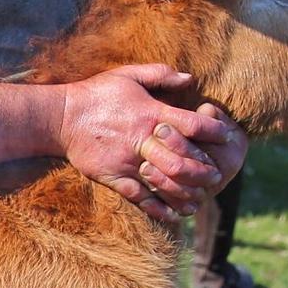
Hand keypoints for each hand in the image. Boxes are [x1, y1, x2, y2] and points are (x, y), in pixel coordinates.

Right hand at [57, 65, 240, 223]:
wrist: (59, 117)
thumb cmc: (96, 93)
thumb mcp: (128, 75)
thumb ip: (161, 74)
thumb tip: (190, 78)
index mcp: (151, 112)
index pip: (194, 124)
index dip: (216, 132)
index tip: (227, 137)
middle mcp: (142, 138)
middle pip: (183, 159)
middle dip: (204, 169)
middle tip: (216, 175)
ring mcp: (127, 160)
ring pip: (164, 181)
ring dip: (186, 191)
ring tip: (199, 197)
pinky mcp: (112, 176)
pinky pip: (139, 197)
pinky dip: (158, 207)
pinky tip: (173, 213)